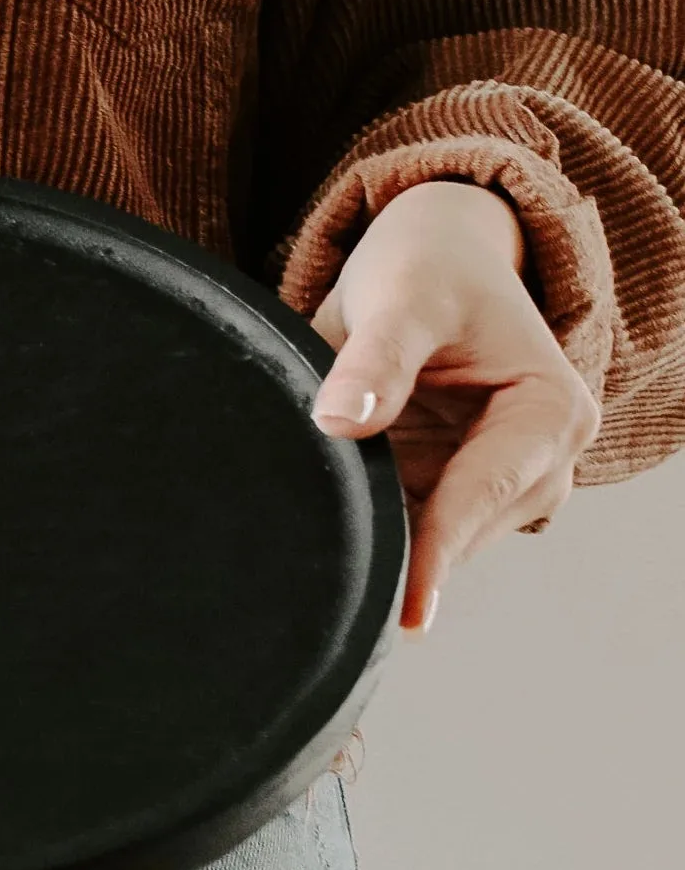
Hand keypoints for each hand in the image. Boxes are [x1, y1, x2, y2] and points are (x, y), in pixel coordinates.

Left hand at [305, 180, 601, 635]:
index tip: (406, 610)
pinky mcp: (450, 489)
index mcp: (550, 413)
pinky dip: (372, 529)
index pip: (485, 495)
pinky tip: (325, 538)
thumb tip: (340, 421)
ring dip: (382, 544)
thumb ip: (375, 358)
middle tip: (327, 589)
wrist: (432, 259)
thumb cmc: (429, 270)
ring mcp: (496, 483)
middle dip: (401, 556)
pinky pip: (411, 526)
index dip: (438, 552)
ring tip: (318, 566)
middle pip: (463, 531)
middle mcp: (539, 460)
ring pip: (434, 540)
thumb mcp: (404, 298)